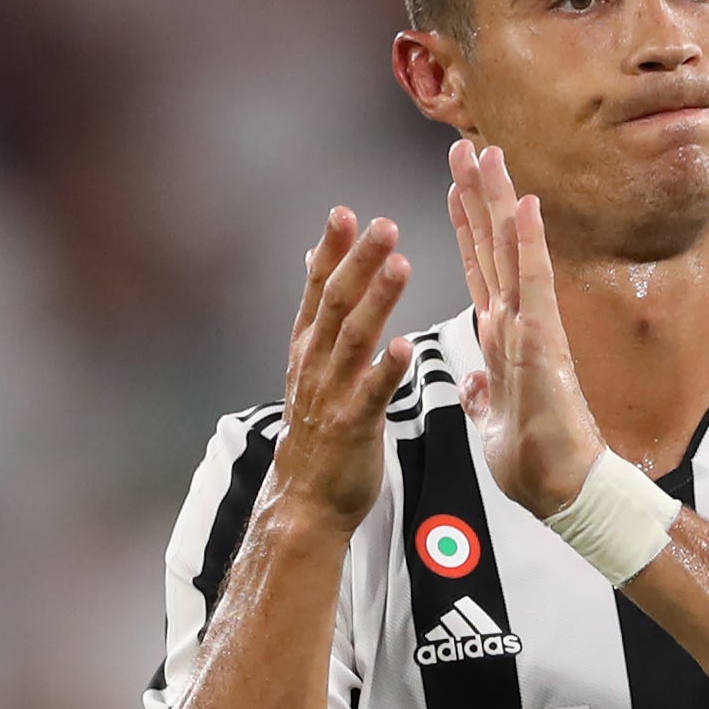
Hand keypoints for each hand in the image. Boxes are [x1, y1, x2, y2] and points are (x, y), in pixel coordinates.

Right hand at [269, 208, 411, 529]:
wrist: (304, 497)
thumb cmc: (318, 428)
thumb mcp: (310, 363)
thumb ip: (318, 311)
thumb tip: (313, 258)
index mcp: (310, 346)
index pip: (319, 287)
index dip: (332, 249)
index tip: (345, 212)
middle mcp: (317, 362)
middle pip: (338, 302)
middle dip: (360, 261)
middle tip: (384, 225)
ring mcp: (333, 392)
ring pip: (355, 337)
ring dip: (378, 300)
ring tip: (400, 265)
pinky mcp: (353, 425)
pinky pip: (372, 392)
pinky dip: (386, 368)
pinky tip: (403, 345)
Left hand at [448, 140, 606, 516]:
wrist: (562, 492)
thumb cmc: (535, 465)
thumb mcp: (491, 423)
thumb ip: (481, 396)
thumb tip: (470, 381)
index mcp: (500, 340)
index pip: (480, 270)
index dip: (466, 227)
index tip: (455, 188)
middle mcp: (515, 324)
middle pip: (492, 246)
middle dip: (478, 195)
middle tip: (466, 146)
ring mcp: (530, 328)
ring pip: (509, 251)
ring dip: (498, 201)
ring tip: (486, 153)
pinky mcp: (542, 342)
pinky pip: (532, 283)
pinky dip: (528, 244)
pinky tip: (527, 205)